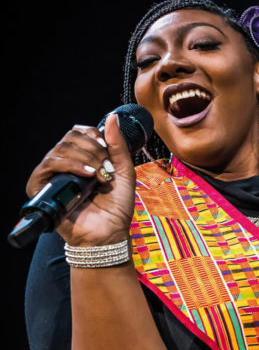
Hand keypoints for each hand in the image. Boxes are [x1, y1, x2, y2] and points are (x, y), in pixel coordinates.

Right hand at [26, 115, 136, 246]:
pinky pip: (48, 166)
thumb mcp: (124, 171)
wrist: (110, 232)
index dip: (92, 135)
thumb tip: (112, 117)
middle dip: (92, 149)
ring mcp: (54, 176)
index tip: (106, 148)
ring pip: (59, 149)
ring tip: (98, 174)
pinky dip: (69, 165)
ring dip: (84, 158)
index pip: (78, 133)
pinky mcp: (42, 188)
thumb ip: (118, 145)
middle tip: (105, 167)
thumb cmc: (117, 206)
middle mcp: (66, 165)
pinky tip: (87, 175)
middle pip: (69, 138)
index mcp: (83, 159)